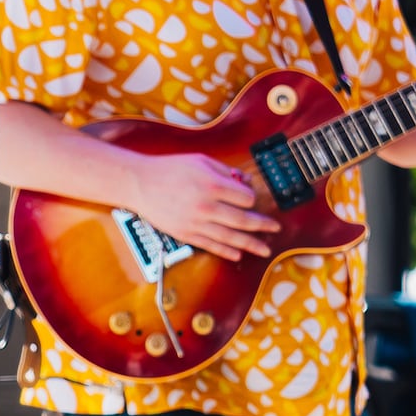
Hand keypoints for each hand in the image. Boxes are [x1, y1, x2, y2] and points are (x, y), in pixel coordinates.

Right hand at [129, 152, 278, 261]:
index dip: (251, 198)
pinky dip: (226, 251)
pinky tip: (238, 254)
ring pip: (230, 237)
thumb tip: (245, 182)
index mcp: (212, 184)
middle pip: (243, 220)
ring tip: (265, 250)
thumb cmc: (170, 169)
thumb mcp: (200, 161)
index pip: (245, 198)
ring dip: (251, 244)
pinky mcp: (186, 234)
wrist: (140, 184)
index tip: (249, 198)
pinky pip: (211, 245)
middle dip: (262, 225)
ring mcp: (196, 223)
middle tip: (275, 228)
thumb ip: (225, 171)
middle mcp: (206, 206)